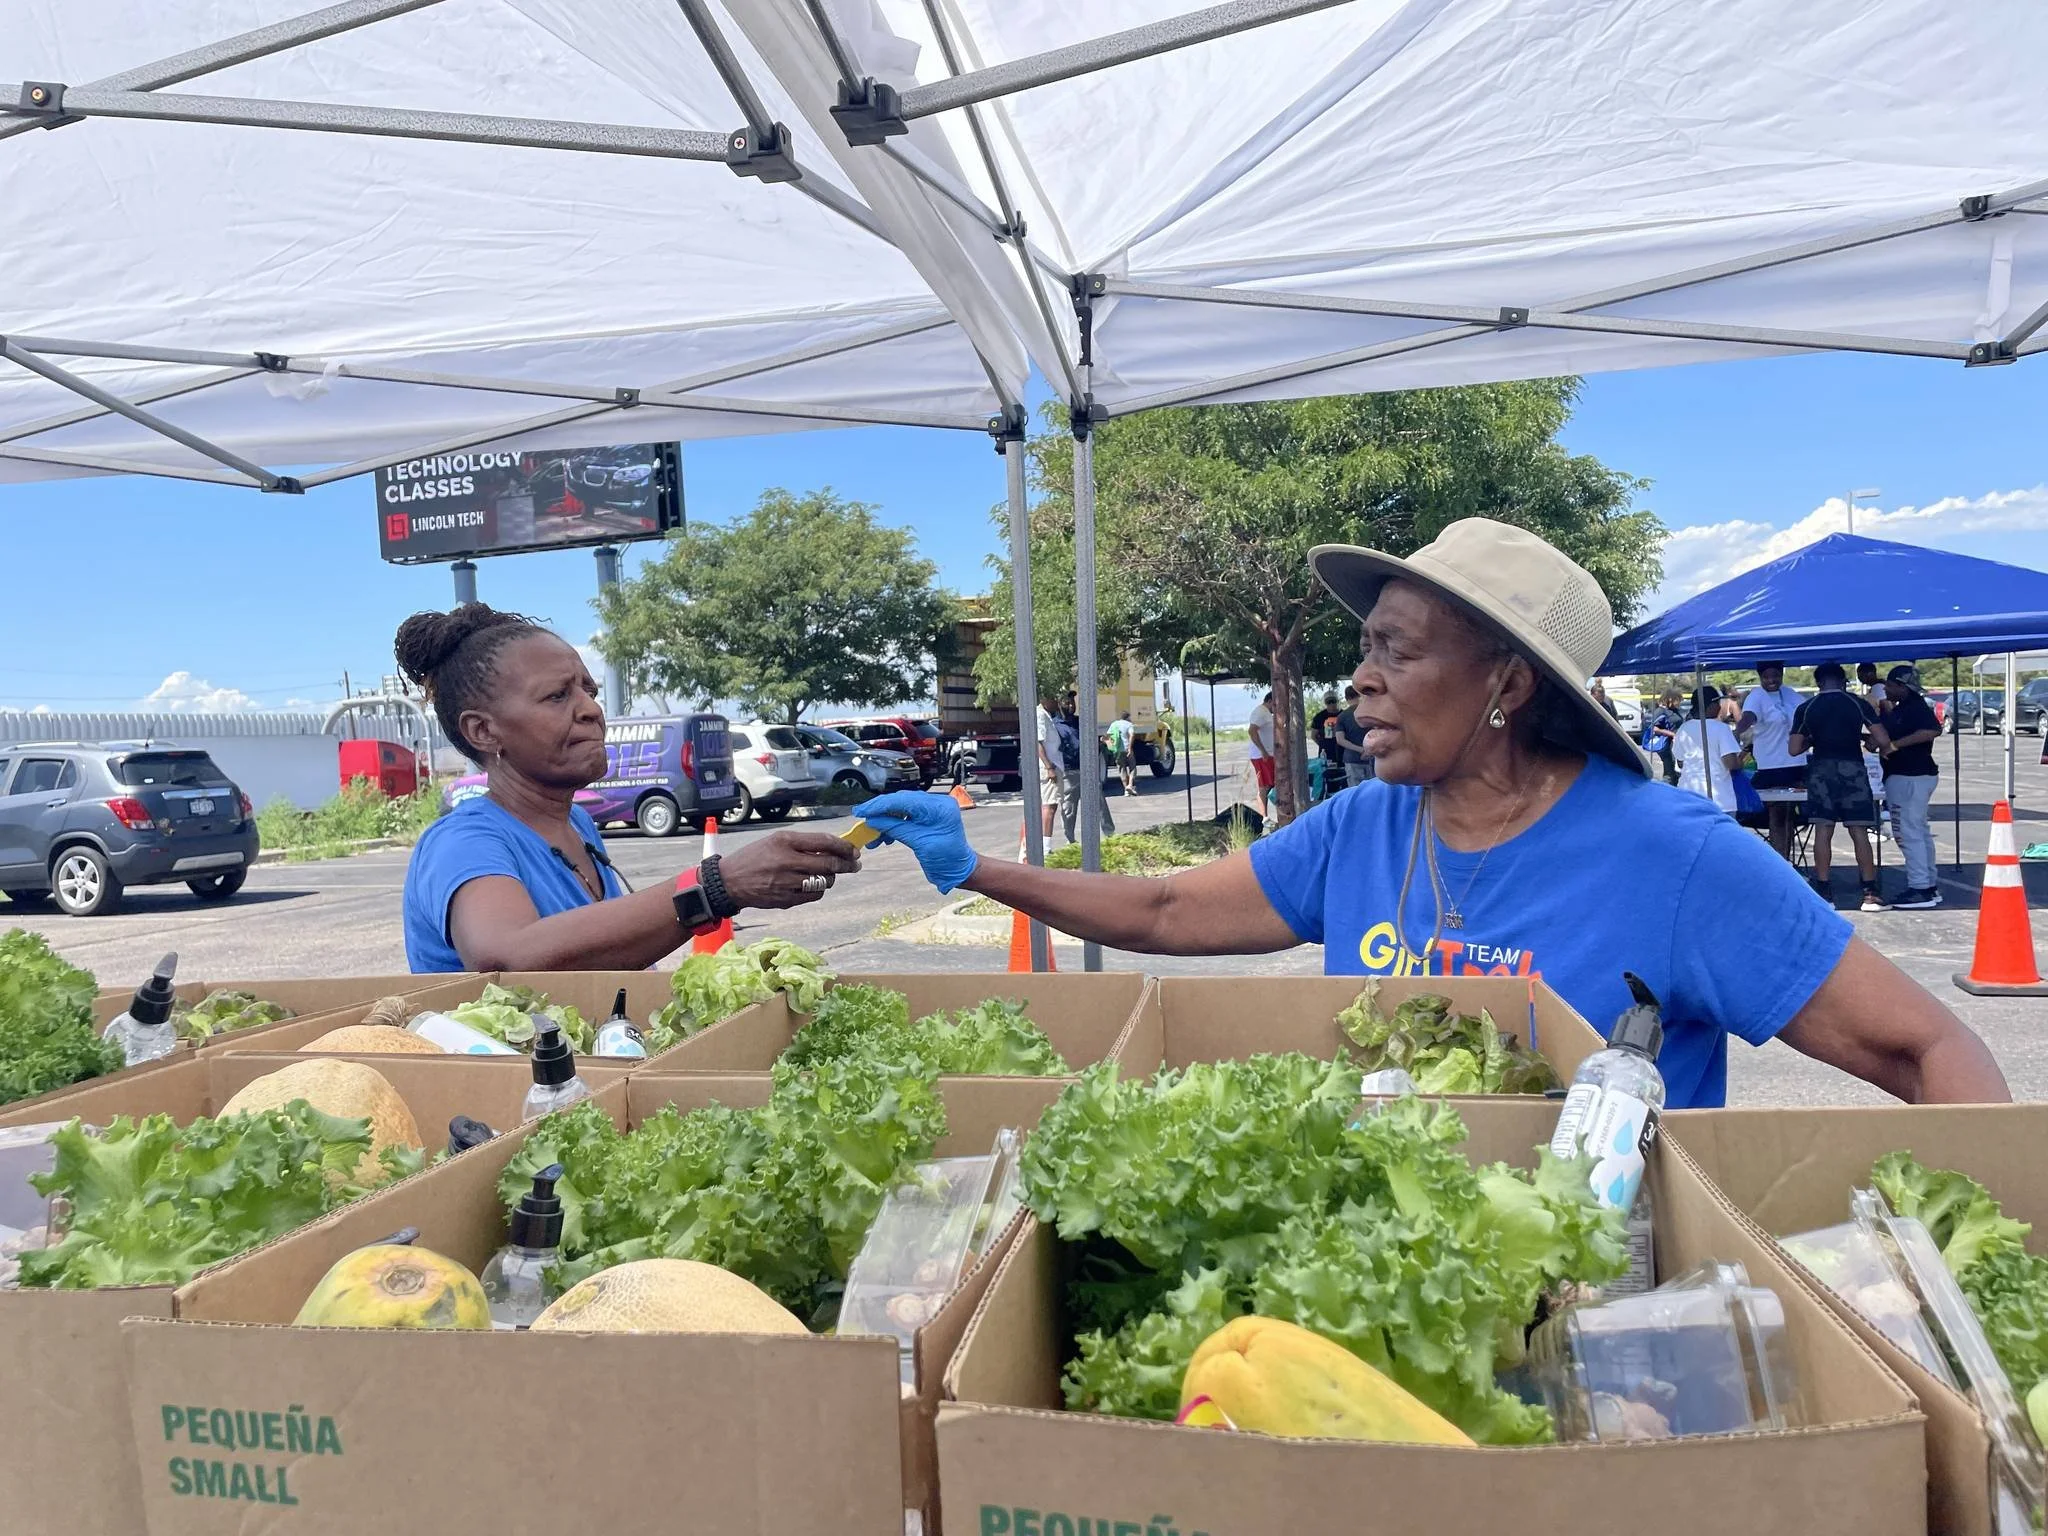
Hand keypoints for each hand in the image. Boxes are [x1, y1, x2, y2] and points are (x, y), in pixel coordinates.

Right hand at [717, 830, 859, 908]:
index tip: (853, 850)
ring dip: (831, 877)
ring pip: (824, 882)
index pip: (823, 842)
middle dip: (846, 865)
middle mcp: (787, 861)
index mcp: (785, 842)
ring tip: (828, 874)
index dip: (843, 847)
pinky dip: (818, 890)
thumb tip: (833, 848)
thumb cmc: (754, 857)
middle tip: (854, 865)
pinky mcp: (786, 900)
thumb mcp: (775, 841)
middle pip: (828, 864)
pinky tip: (813, 885)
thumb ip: (802, 843)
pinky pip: (814, 895)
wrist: (729, 882)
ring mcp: (787, 883)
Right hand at [860, 791, 978, 892]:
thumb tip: (873, 820)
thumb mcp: (919, 843)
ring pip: (901, 810)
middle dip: (880, 812)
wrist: (960, 872)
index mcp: (939, 807)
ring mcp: (932, 811)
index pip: (904, 800)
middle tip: (862, 820)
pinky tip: (883, 838)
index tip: (861, 811)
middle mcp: (936, 804)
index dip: (880, 805)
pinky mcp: (927, 819)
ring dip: (885, 821)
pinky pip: (905, 817)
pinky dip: (892, 826)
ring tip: (872, 837)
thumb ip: (896, 828)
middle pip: (901, 802)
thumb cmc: (947, 860)